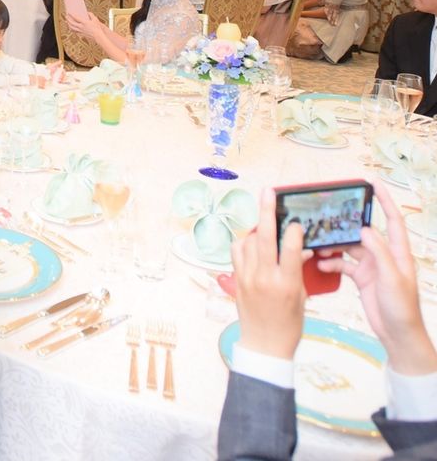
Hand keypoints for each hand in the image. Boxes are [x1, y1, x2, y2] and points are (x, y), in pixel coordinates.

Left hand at [65, 9, 101, 37]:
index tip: (69, 13)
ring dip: (68, 24)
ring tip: (67, 22)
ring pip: (72, 28)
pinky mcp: (81, 34)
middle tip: (66, 16)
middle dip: (68, 19)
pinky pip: (74, 32)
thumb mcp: (95, 19)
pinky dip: (71, 29)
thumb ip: (91, 15)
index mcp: (84, 22)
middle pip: (72, 23)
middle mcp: (81, 27)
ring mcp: (80, 31)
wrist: (98, 36)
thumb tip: (88, 12)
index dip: (71, 15)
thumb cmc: (97, 27)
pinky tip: (71, 28)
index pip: (76, 18)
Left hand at [231, 187, 309, 359]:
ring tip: (265, 223)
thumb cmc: (289, 325)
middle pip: (264, 237)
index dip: (293, 232)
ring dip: (256, 229)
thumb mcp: (302, 298)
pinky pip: (237, 251)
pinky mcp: (237, 279)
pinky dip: (244, 242)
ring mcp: (247, 277)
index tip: (296, 222)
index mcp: (287, 284)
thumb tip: (300, 247)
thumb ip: (298, 270)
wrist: (264, 346)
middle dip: (266, 211)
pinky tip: (252, 242)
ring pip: (248, 241)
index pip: (290, 249)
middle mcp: (264, 278)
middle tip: (268, 192)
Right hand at [318, 185, 436, 374]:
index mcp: (398, 252)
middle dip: (347, 222)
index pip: (393, 219)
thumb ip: (379, 252)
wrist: (398, 334)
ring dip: (334, 245)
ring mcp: (372, 266)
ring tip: (319, 243)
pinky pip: (343, 263)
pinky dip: (332, 262)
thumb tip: (366, 229)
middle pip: (364, 231)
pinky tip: (322, 264)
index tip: (372, 183)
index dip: (384, 200)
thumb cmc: (402, 308)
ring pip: (349, 247)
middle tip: (330, 213)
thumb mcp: (392, 278)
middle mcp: (384, 255)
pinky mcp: (362, 277)